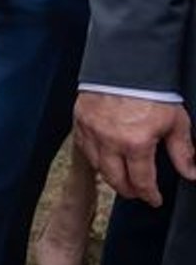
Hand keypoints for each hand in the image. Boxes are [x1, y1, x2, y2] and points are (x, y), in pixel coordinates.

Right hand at [75, 92, 195, 205]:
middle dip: (128, 190)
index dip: (149, 195)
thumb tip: (191, 173)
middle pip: (115, 180)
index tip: (154, 200)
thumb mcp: (176, 121)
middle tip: (137, 192)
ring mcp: (91, 132)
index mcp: (136, 144)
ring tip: (120, 177)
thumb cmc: (152, 91)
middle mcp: (110, 142)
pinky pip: (84, 148)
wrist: (125, 64)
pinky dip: (94, 158)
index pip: (141, 181)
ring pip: (97, 167)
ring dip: (110, 176)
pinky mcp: (79, 121)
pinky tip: (103, 158)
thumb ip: (183, 151)